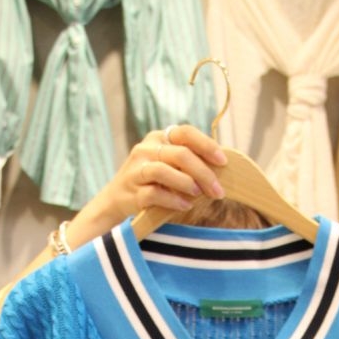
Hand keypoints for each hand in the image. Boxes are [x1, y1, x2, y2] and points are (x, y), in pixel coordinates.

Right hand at [77, 124, 227, 233]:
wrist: (116, 201)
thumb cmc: (151, 182)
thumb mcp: (168, 165)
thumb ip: (188, 162)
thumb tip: (221, 168)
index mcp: (159, 138)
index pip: (186, 133)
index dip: (207, 145)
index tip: (223, 162)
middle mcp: (146, 149)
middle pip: (181, 155)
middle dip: (204, 173)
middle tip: (218, 191)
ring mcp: (137, 170)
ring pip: (165, 171)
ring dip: (186, 183)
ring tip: (198, 195)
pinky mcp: (132, 191)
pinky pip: (155, 193)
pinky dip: (173, 200)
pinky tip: (184, 206)